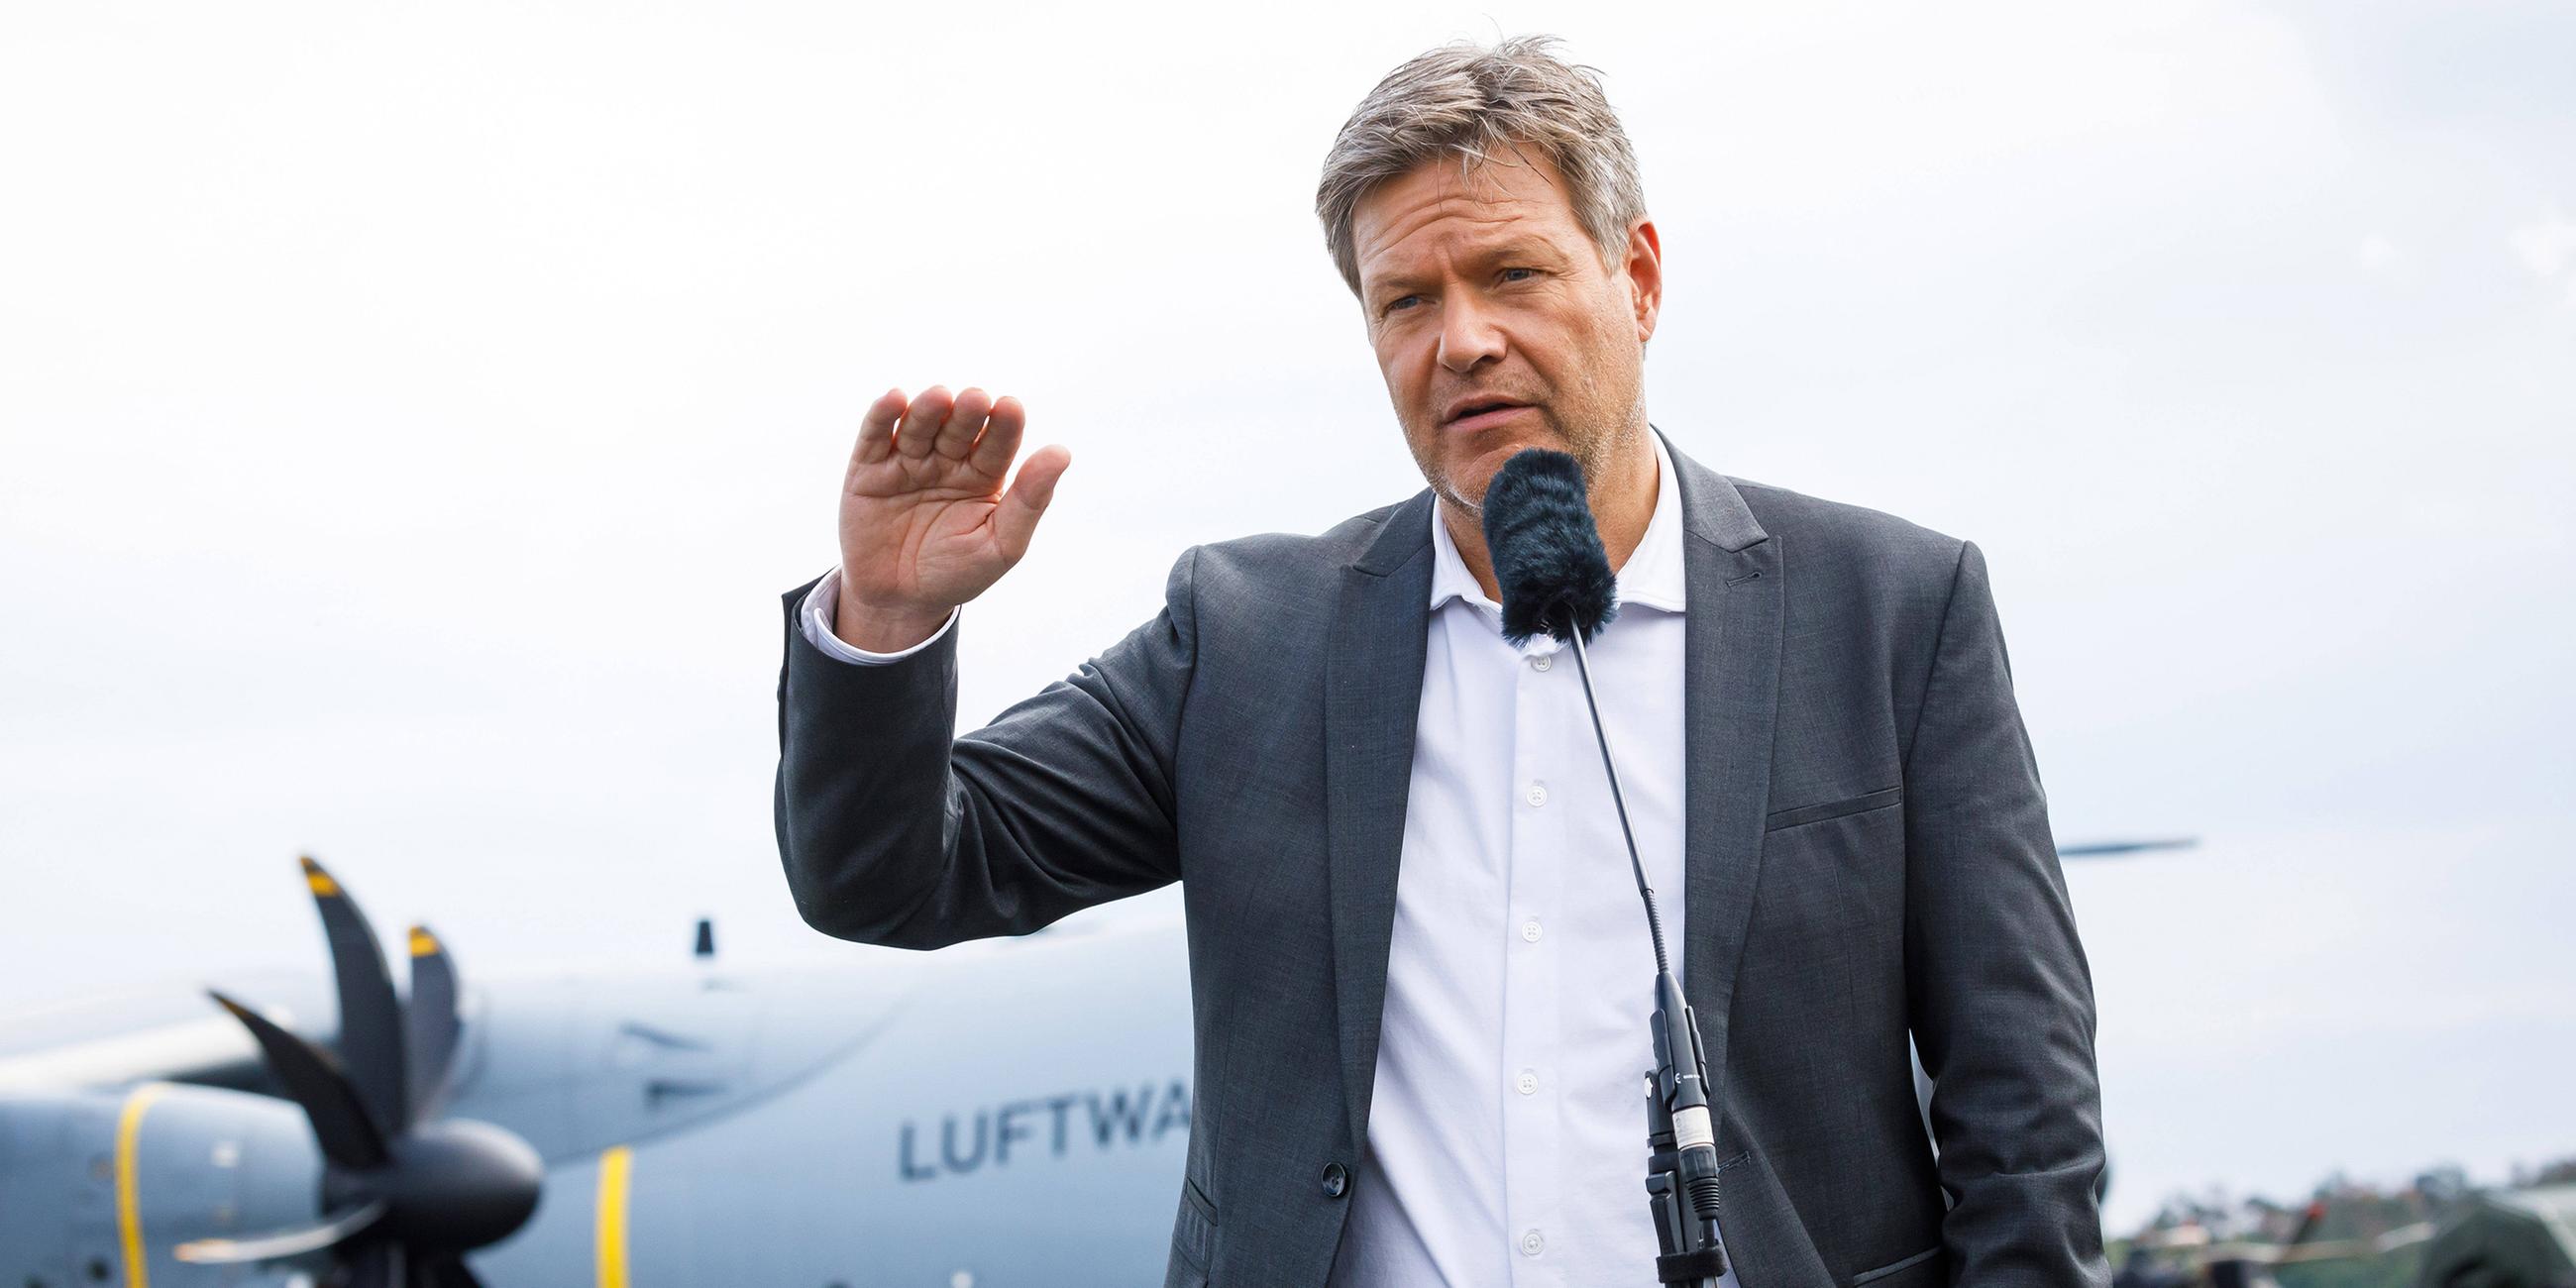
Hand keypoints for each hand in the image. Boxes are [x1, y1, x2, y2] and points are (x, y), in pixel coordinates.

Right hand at [835, 385, 1070, 650]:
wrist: (899, 603)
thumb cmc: (957, 574)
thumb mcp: (1000, 545)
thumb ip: (1029, 501)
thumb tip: (1062, 452)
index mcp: (984, 475)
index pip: (998, 443)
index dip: (1004, 424)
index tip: (1010, 407)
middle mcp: (947, 460)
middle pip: (959, 428)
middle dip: (966, 413)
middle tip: (974, 400)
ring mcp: (907, 462)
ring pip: (919, 426)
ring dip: (928, 409)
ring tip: (939, 398)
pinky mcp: (868, 469)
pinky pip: (875, 437)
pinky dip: (882, 416)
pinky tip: (895, 399)